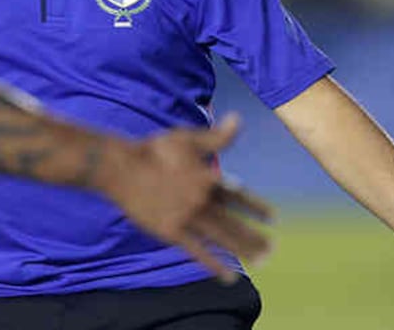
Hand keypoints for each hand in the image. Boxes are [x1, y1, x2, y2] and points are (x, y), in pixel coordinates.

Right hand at [102, 114, 272, 281]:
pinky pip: (198, 252)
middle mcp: (203, 201)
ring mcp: (188, 218)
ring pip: (222, 238)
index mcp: (208, 179)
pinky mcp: (172, 232)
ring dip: (243, 251)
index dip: (257, 207)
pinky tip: (229, 276)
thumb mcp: (187, 138)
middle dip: (255, 236)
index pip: (240, 196)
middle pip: (235, 222)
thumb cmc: (153, 149)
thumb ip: (217, 136)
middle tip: (271, 248)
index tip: (273, 218)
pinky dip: (214, 265)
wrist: (121, 168)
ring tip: (261, 261)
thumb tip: (239, 118)